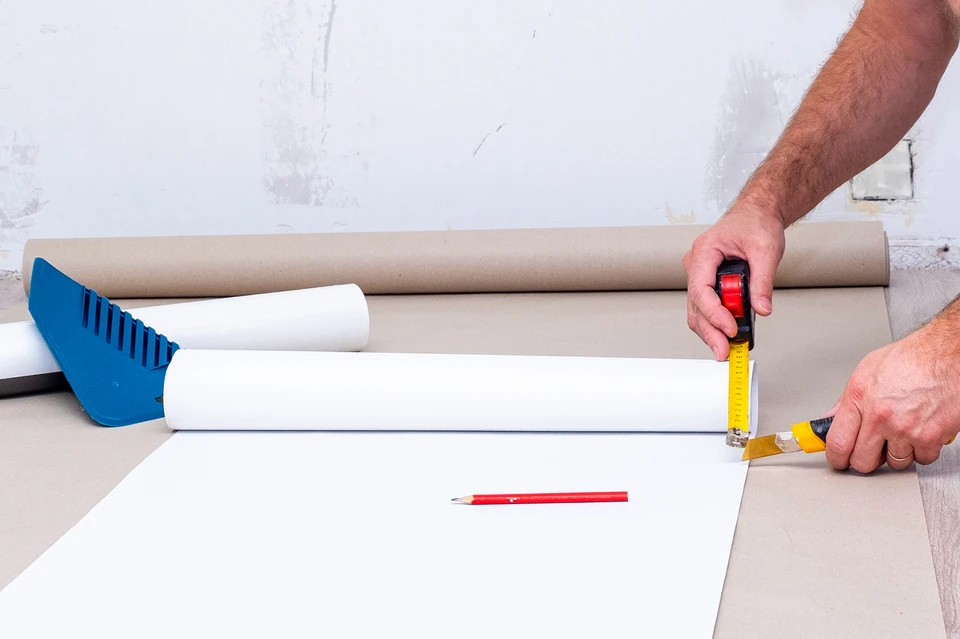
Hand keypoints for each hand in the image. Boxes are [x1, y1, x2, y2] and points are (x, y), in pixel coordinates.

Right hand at [683, 207, 785, 360]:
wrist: (757, 215)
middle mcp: (697, 265)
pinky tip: (728, 336)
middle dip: (710, 331)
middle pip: (696, 306)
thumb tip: (761, 308)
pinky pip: (707, 307)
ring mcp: (700, 275)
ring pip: (698, 311)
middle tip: (725, 352)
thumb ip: (762, 281)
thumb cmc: (756, 224)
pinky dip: (717, 323)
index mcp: (705, 251)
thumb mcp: (766, 250)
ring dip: (711, 331)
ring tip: (728, 350)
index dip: (714, 313)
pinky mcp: (709, 283)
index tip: (730, 328)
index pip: (701, 289)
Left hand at [825, 322, 959, 471]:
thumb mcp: (867, 370)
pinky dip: (922, 449)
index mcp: (859, 398)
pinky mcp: (930, 437)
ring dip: (897, 452)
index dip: (837, 458)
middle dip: (866, 458)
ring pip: (895, 463)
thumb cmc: (912, 358)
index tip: (839, 460)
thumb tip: (831, 419)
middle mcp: (880, 416)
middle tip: (872, 448)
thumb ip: (847, 400)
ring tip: (902, 430)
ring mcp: (905, 429)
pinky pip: (922, 459)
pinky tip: (921, 430)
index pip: (838, 442)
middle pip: (863, 461)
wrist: (947, 355)